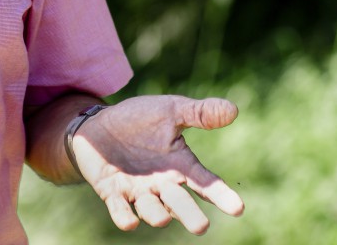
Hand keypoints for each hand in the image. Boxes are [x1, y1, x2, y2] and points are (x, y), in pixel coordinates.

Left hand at [71, 95, 243, 234]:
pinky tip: (130, 222)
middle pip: (180, 204)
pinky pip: (120, 209)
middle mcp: (162, 184)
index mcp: (181, 165)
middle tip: (200, 227)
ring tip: (162, 219)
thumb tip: (233, 110)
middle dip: (190, 215)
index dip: (221, 195)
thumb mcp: (170, 110)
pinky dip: (124, 216)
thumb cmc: (140, 119)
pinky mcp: (113, 193)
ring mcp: (138, 191)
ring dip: (157, 215)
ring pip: (151, 210)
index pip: (205, 183)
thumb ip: (199, 113)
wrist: (99, 125)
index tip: (237, 208)